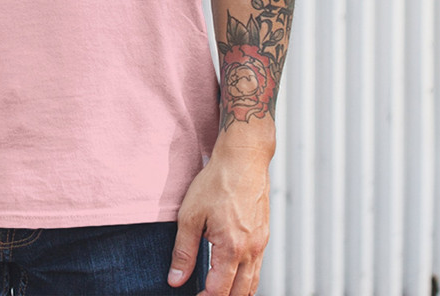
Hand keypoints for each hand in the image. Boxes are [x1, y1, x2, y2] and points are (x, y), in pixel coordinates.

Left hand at [167, 146, 269, 294]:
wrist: (243, 158)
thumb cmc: (216, 182)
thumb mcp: (190, 215)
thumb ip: (183, 251)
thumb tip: (175, 280)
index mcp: (231, 249)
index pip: (219, 291)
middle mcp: (251, 251)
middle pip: (240, 293)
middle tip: (204, 295)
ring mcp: (261, 244)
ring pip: (253, 283)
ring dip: (236, 293)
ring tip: (218, 291)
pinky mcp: (264, 234)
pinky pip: (258, 267)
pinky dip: (246, 278)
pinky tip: (233, 273)